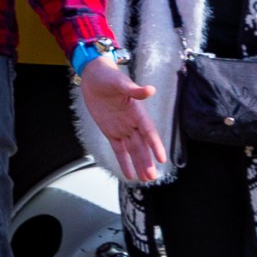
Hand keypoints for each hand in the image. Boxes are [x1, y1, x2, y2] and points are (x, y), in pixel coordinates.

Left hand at [80, 55, 166, 187]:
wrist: (94, 77)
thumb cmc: (108, 77)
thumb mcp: (120, 83)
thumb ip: (134, 90)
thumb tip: (150, 90)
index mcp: (138, 112)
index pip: (149, 132)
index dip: (155, 145)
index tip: (162, 159)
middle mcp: (132, 123)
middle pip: (142, 146)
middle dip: (146, 161)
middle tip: (152, 177)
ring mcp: (122, 128)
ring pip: (133, 150)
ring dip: (139, 164)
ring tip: (146, 179)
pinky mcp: (111, 131)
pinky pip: (119, 149)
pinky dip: (124, 161)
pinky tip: (130, 174)